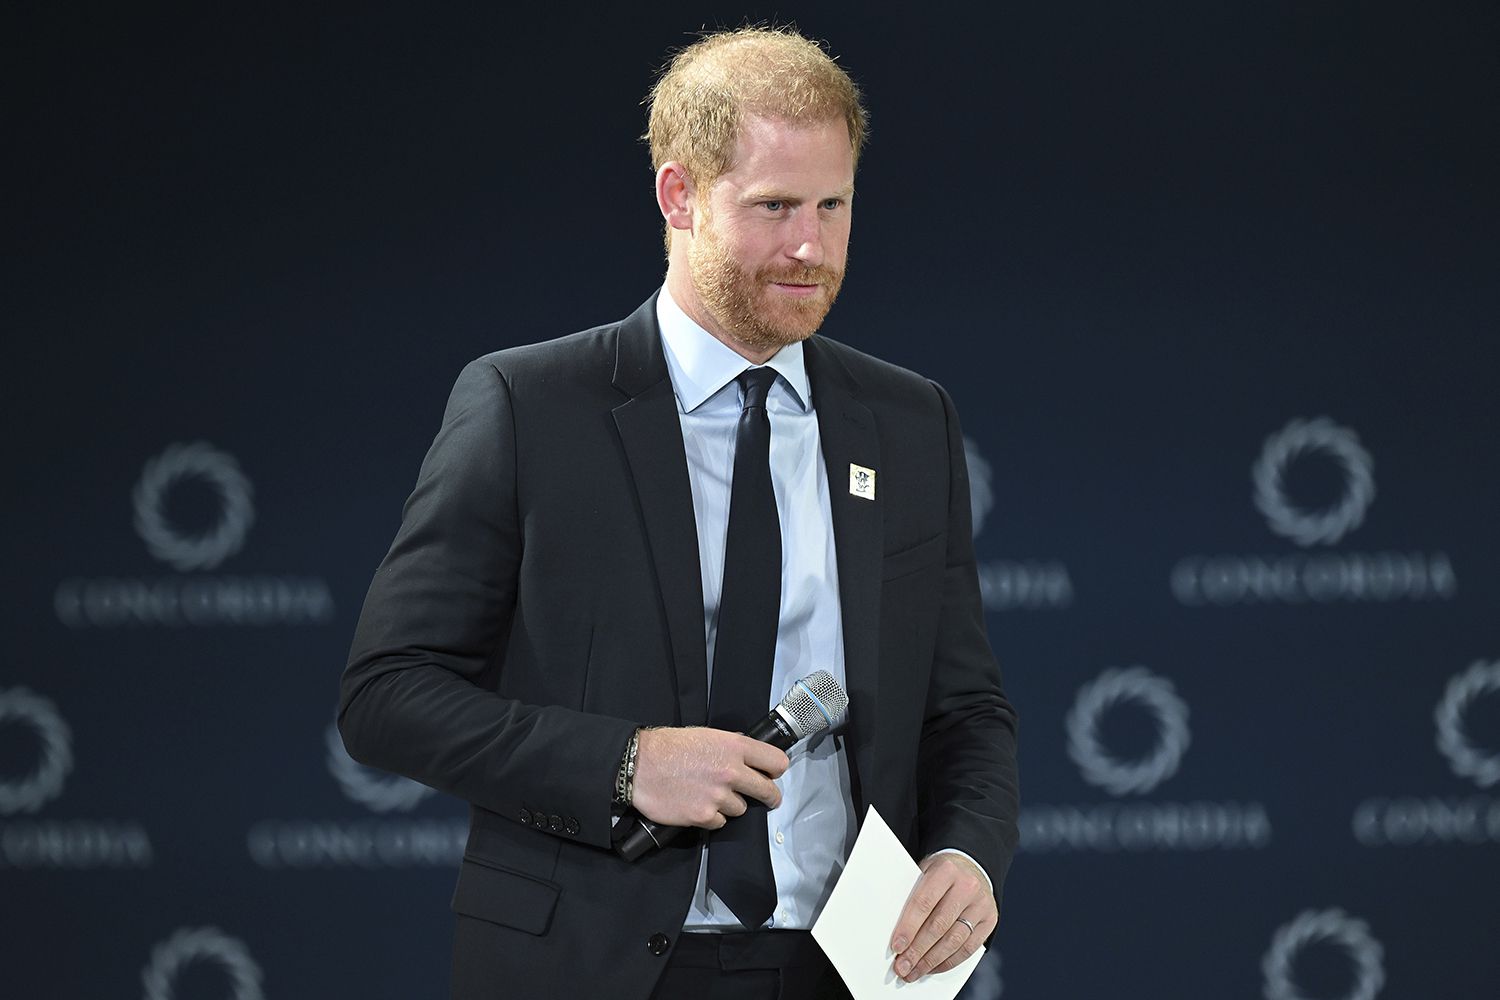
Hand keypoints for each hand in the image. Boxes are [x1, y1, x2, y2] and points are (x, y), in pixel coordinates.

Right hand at [631, 726, 788, 828]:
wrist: (639, 765)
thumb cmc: (668, 747)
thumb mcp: (706, 735)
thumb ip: (731, 747)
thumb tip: (748, 757)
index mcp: (734, 746)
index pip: (776, 761)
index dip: (776, 770)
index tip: (773, 775)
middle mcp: (731, 771)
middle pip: (768, 791)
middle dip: (769, 796)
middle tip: (767, 799)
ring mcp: (718, 796)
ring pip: (740, 808)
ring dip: (729, 804)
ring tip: (708, 793)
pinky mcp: (704, 815)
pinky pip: (720, 822)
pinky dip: (711, 816)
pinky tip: (697, 804)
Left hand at [888, 853, 996, 982]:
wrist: (972, 867)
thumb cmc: (941, 874)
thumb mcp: (925, 872)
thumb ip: (913, 896)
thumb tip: (897, 933)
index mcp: (946, 870)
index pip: (924, 902)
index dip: (909, 927)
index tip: (897, 946)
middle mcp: (967, 886)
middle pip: (939, 925)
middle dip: (918, 950)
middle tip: (902, 967)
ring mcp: (981, 905)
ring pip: (954, 941)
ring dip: (931, 961)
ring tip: (914, 972)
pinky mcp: (990, 921)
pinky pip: (968, 948)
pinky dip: (948, 962)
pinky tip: (933, 967)